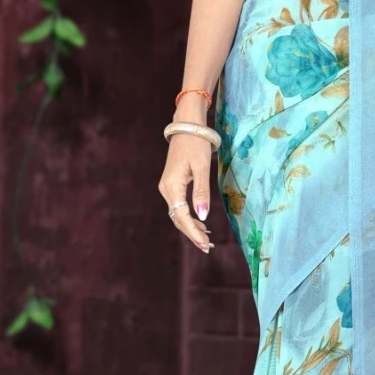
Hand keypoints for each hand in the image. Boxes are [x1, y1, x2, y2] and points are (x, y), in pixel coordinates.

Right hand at [160, 133, 214, 252]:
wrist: (187, 127)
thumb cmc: (196, 145)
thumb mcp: (202, 168)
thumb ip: (202, 193)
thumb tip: (202, 216)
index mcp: (172, 186)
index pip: (182, 216)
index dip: (193, 232)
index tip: (205, 244)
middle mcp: (166, 189)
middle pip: (178, 218)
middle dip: (192, 234)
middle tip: (208, 248)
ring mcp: (167, 187)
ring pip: (178, 214)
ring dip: (191, 227)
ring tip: (206, 240)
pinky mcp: (172, 185)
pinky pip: (179, 206)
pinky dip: (189, 217)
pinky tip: (201, 224)